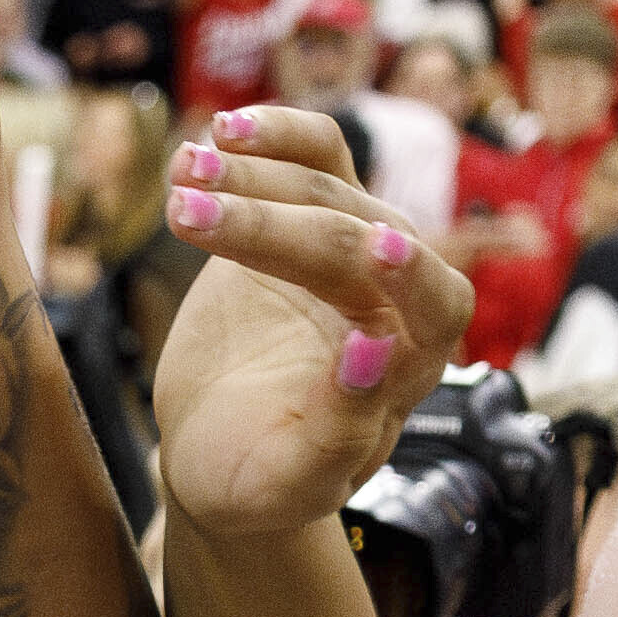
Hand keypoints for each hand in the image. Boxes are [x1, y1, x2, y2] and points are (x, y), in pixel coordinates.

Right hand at [149, 105, 468, 537]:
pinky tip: (217, 132)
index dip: (411, 277)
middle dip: (268, 222)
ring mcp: (360, 241)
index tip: (378, 250)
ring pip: (327, 183)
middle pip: (352, 233)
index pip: (434, 304)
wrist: (219, 448)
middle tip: (186, 216)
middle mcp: (399, 291)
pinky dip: (272, 136)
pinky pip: (313, 153)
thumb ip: (339, 434)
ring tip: (183, 172)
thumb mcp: (288, 484)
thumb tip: (375, 349)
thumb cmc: (257, 481)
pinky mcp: (317, 213)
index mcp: (414, 363)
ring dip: (254, 172)